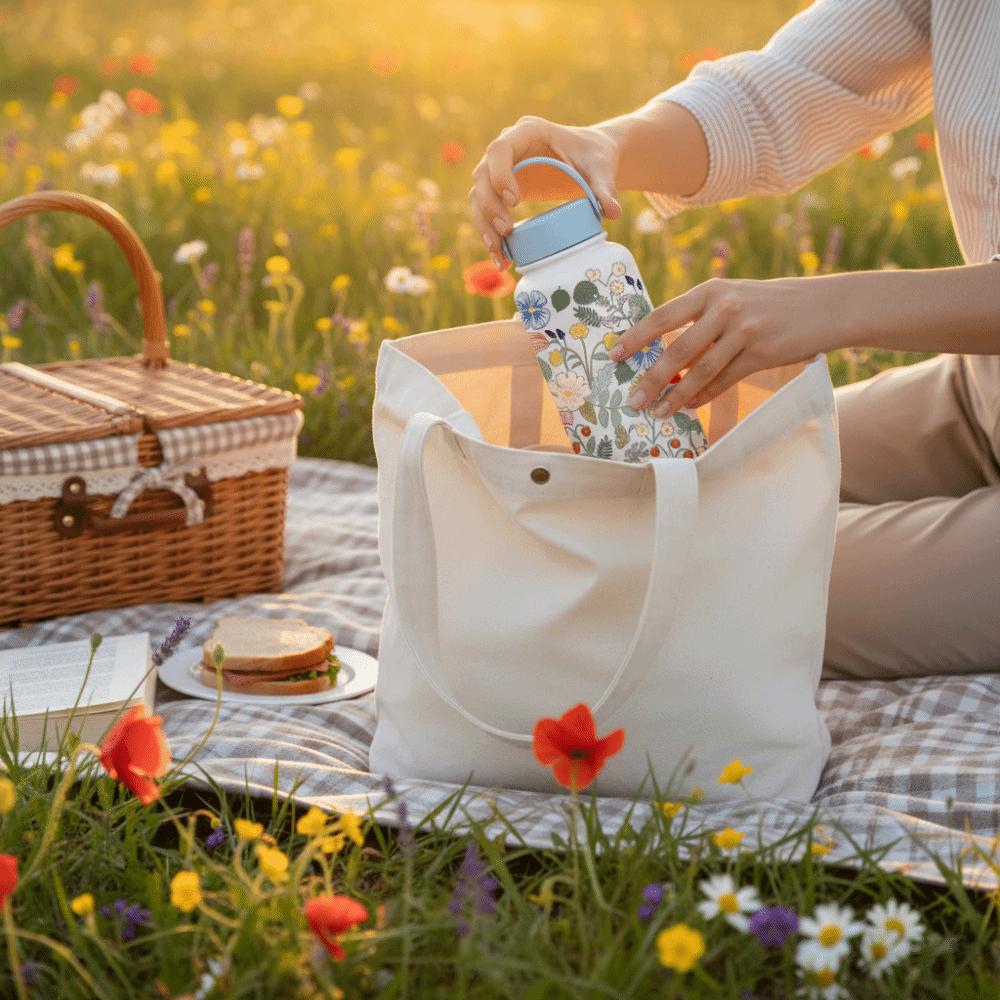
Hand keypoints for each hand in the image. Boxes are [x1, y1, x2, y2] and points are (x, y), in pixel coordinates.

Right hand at [469, 116, 621, 269]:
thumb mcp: (600, 168)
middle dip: (490, 206)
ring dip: (484, 226)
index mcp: (528, 132)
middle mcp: (508, 148)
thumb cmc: (593, 156)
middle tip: (507, 231)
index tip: (515, 200)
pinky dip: (489, 235)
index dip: (500, 173)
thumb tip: (612, 213)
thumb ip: (605, 188)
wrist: (589, 157)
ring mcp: (499, 169)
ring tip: (499, 254)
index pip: (500, 149)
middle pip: (482, 175)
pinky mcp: (499, 189)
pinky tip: (500, 258)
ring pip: (478, 196)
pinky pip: (485, 211)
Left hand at [608, 276, 839, 415]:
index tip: (613, 356)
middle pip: (676, 350)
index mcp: (709, 291)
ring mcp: (743, 331)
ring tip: (658, 412)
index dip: (636, 338)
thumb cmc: (766, 303)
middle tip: (632, 401)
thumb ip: (699, 318)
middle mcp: (724, 308)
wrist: (822, 306)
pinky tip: (689, 407)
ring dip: (676, 396)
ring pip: (699, 371)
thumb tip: (661, 352)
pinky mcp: (760, 353)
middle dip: (651, 379)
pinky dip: (704, 396)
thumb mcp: (731, 298)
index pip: (662, 316)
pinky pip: (724, 381)